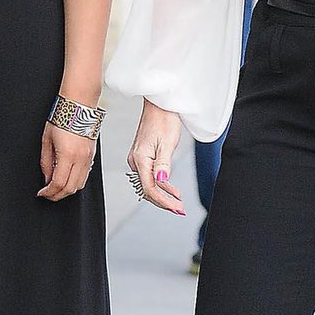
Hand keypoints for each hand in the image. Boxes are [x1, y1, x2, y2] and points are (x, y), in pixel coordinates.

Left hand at [37, 124, 96, 200]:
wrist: (78, 107)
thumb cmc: (62, 118)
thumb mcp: (47, 140)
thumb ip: (46, 162)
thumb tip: (47, 177)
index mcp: (68, 155)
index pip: (59, 183)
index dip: (49, 192)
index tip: (42, 193)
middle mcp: (81, 159)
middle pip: (71, 188)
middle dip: (57, 195)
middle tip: (48, 195)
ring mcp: (89, 158)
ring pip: (80, 184)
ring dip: (67, 190)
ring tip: (56, 188)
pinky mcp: (92, 156)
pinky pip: (85, 176)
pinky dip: (75, 182)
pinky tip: (67, 178)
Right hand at [127, 99, 186, 214]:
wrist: (160, 104)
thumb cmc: (165, 119)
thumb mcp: (167, 143)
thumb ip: (163, 164)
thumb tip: (162, 180)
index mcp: (140, 159)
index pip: (150, 188)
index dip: (164, 201)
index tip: (177, 208)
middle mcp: (135, 161)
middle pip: (147, 189)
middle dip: (163, 202)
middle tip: (179, 210)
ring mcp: (138, 159)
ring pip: (148, 184)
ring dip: (163, 195)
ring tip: (177, 203)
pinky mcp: (143, 156)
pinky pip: (149, 176)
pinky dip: (161, 185)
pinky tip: (171, 189)